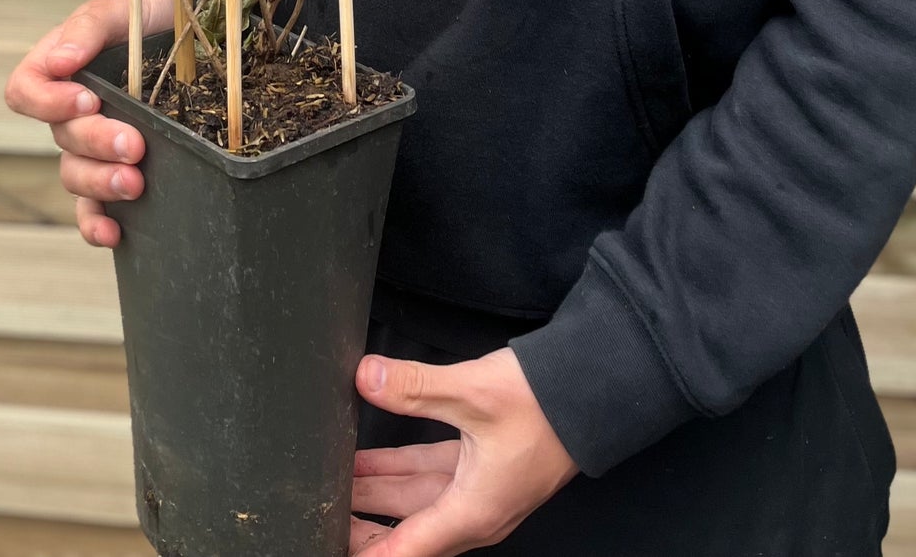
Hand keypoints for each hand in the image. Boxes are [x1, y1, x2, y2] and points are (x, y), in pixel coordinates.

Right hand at [4, 0, 174, 247]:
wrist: (182, 32)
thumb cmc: (141, 16)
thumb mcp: (117, 9)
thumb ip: (87, 28)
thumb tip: (61, 61)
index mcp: (56, 70)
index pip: (25, 91)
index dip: (48, 103)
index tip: (86, 99)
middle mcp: (68, 113)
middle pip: (62, 139)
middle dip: (96, 144)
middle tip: (133, 144)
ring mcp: (90, 146)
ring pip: (76, 176)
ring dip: (101, 183)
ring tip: (135, 182)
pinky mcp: (115, 169)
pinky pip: (93, 208)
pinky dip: (97, 224)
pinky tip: (114, 233)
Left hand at [350, 348, 577, 553]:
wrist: (594, 388)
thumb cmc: (544, 404)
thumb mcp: (472, 392)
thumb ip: (414, 387)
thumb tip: (367, 377)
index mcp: (471, 513)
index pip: (405, 550)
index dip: (368, 554)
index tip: (333, 546)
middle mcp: (474, 513)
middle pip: (406, 533)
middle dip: (364, 526)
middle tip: (322, 515)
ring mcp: (480, 490)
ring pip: (415, 502)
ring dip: (377, 494)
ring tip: (332, 482)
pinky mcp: (483, 466)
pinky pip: (430, 479)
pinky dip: (399, 470)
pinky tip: (370, 458)